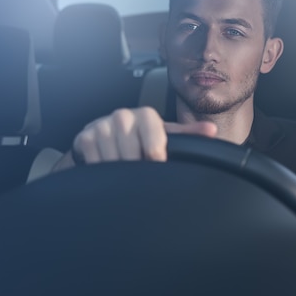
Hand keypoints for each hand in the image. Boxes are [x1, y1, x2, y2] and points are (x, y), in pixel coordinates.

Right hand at [70, 107, 216, 164]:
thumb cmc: (143, 137)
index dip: (156, 154)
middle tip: (140, 179)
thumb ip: (188, 135)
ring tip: (126, 178)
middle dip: (136, 169)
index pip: (153, 136)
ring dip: (120, 174)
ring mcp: (101, 126)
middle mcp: (123, 116)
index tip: (157, 167)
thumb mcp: (165, 135)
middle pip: (131, 152)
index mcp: (145, 115)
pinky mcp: (84, 138)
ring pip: (112, 160)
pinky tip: (109, 175)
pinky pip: (95, 162)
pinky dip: (103, 173)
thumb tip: (211, 131)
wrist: (108, 136)